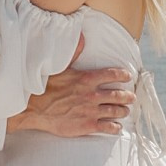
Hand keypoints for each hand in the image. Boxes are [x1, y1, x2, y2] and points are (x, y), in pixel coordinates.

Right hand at [9, 38, 136, 138]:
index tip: (128, 76)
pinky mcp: (87, 125)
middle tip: (131, 97)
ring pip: (115, 111)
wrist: (34, 108)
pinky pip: (107, 127)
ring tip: (126, 111)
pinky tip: (117, 127)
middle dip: (127, 96)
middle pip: (118, 95)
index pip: (112, 74)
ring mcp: (91, 111)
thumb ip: (74, 53)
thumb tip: (82, 37)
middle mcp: (92, 94)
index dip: (123, 75)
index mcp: (87, 78)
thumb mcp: (60, 67)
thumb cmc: (45, 87)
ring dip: (123, 111)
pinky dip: (115, 127)